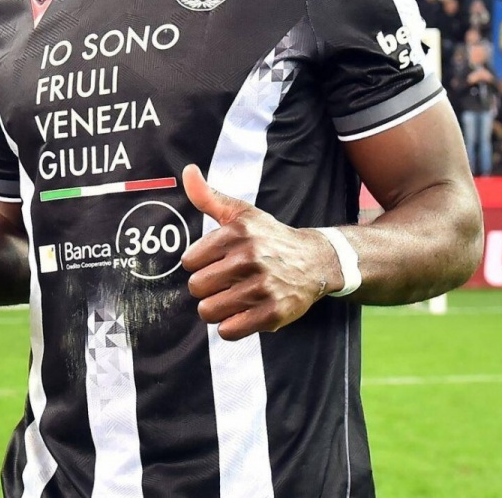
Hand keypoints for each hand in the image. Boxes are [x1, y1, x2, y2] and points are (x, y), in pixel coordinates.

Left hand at [180, 165, 342, 340]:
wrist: (313, 261)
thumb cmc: (269, 237)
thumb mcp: (241, 213)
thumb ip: (208, 196)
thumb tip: (187, 171)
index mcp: (237, 232)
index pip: (189, 260)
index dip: (199, 264)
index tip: (216, 261)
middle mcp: (249, 258)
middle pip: (197, 286)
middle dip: (207, 287)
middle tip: (225, 281)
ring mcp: (262, 287)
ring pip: (209, 311)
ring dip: (216, 308)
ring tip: (232, 297)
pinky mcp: (272, 313)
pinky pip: (229, 330)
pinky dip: (230, 325)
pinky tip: (243, 312)